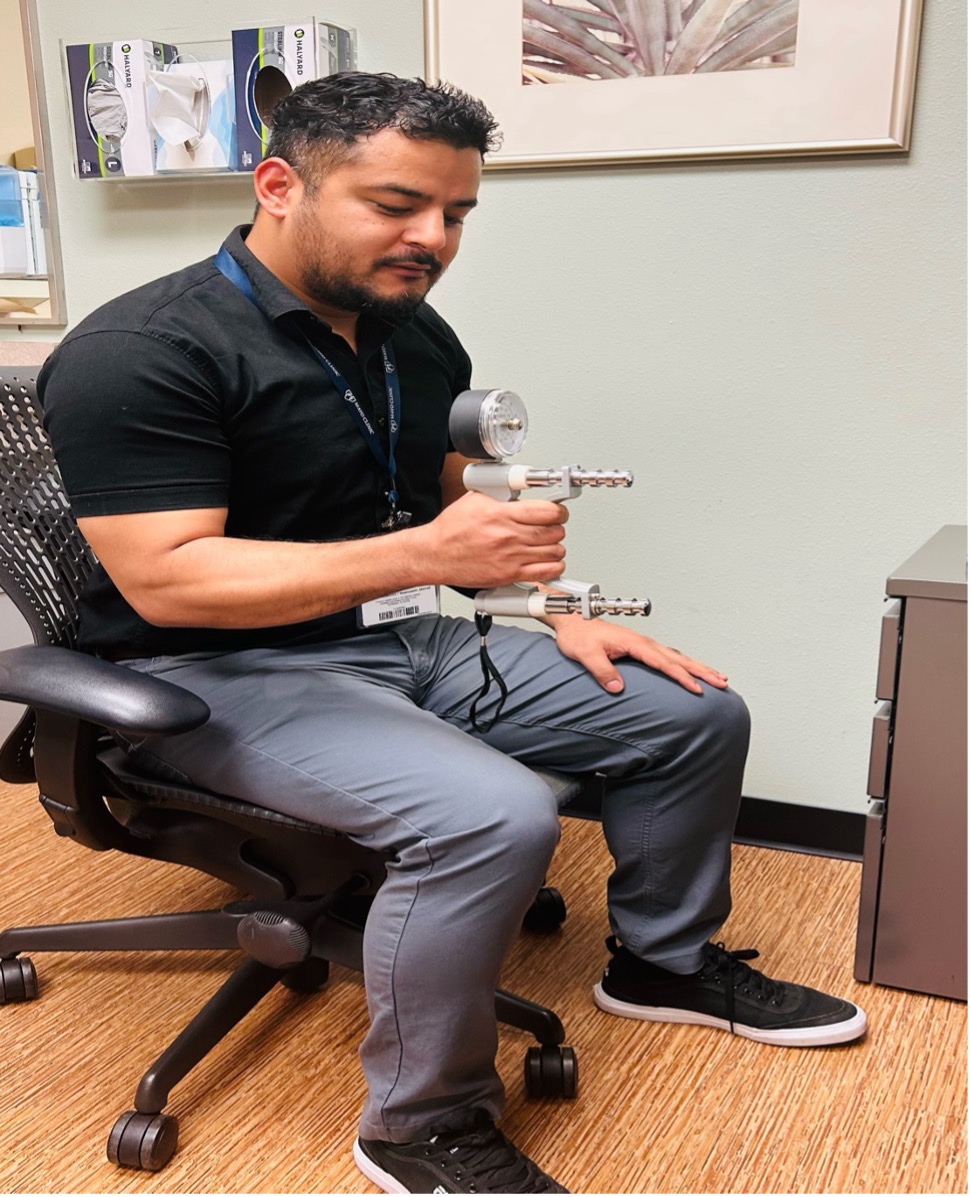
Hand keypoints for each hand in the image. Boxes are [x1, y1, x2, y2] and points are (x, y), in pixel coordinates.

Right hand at [415, 491, 568, 586]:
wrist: (435, 555)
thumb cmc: (451, 530)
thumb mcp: (475, 499)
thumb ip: (500, 493)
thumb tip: (520, 487)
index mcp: (501, 514)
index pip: (547, 511)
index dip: (558, 511)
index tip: (557, 511)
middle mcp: (508, 537)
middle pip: (554, 531)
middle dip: (557, 527)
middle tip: (552, 527)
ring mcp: (510, 558)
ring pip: (554, 552)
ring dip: (556, 547)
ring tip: (548, 544)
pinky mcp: (509, 575)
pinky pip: (545, 573)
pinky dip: (552, 567)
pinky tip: (548, 562)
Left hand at [550, 616, 728, 694]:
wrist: (570, 620)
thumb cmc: (577, 635)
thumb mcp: (585, 654)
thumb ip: (602, 670)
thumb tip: (617, 687)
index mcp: (634, 642)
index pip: (663, 662)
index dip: (681, 677)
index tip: (696, 688)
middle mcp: (642, 642)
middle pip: (678, 657)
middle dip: (702, 670)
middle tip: (722, 682)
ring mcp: (642, 643)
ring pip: (676, 656)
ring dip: (697, 667)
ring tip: (717, 677)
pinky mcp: (638, 647)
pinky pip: (667, 656)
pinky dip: (683, 664)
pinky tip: (689, 670)